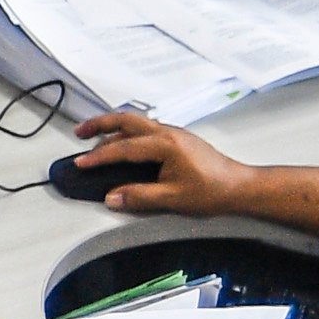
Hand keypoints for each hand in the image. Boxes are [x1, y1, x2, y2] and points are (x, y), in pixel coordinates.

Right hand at [71, 111, 260, 214]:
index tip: (81, 164)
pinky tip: (121, 142)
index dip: (99, 156)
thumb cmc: (212, 190)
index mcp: (165, 145)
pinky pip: (145, 128)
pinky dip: (127, 132)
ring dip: (112, 126)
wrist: (239, 186)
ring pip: (136, 122)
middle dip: (99, 124)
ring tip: (94, 136)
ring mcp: (173, 133)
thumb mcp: (172, 198)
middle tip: (79, 132)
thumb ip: (138, 197)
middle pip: (126, 120)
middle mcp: (167, 133)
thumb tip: (112, 197)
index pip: (123, 148)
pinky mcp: (176, 139)